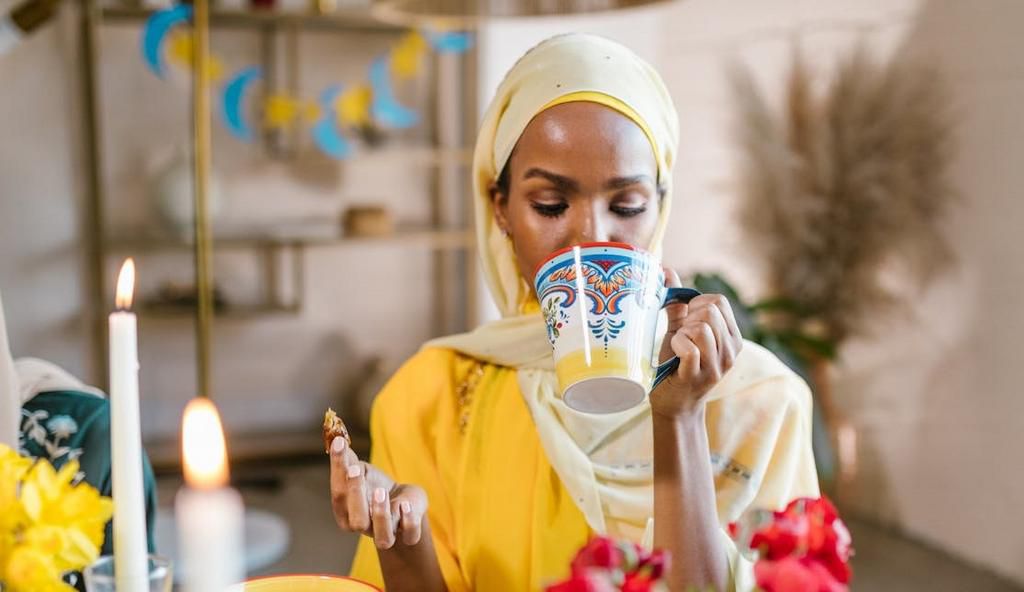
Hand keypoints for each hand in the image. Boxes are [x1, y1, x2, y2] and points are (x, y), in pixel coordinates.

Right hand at [329, 436, 427, 549]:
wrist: (402, 500)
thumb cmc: (375, 486)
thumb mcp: (361, 471)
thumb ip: (348, 460)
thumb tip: (336, 438)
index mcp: (347, 513)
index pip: (339, 496)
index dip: (338, 470)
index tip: (340, 445)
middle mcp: (366, 527)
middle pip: (357, 521)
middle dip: (356, 495)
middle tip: (356, 469)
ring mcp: (388, 533)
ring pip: (383, 537)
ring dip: (381, 514)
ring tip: (381, 491)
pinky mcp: (409, 533)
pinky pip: (410, 536)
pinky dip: (409, 521)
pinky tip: (405, 503)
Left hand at [652, 269, 742, 418]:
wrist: (672, 403)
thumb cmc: (675, 363)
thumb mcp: (679, 329)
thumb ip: (677, 302)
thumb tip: (666, 270)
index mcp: (731, 337)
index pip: (719, 302)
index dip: (696, 303)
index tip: (685, 319)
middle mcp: (730, 351)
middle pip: (710, 311)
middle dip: (688, 317)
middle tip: (680, 334)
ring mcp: (716, 366)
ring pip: (702, 328)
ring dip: (682, 332)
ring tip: (678, 345)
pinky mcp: (697, 378)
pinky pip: (690, 349)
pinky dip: (678, 344)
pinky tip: (674, 352)